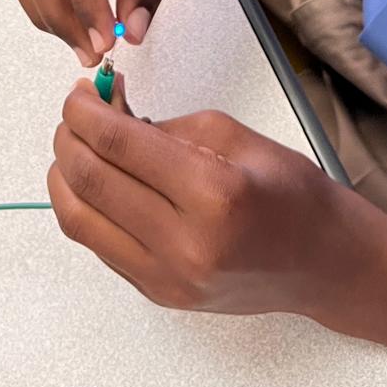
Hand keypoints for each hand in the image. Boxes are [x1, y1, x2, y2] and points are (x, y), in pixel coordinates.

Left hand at [47, 81, 359, 319]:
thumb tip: (107, 114)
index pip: (118, 145)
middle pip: (89, 182)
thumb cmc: (289, 192)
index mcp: (212, 193)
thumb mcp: (233, 134)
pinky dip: (85, 206)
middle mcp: (185, 244)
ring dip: (64, 175)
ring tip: (79, 146)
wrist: (322, 261)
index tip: (79, 92)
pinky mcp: (158, 294)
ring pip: (78, 221)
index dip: (84, 111)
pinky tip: (99, 181)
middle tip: (76, 113)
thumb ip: (164, 126)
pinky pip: (98, 245)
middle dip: (68, 137)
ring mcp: (168, 278)